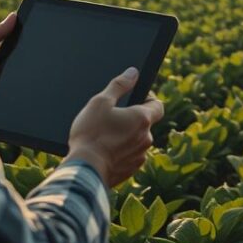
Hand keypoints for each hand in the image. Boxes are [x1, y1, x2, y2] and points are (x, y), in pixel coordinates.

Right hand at [64, 68, 164, 188]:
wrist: (84, 170)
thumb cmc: (91, 135)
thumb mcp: (100, 102)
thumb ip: (119, 85)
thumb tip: (133, 73)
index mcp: (142, 119)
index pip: (158, 105)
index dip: (148, 99)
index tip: (136, 99)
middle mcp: (146, 138)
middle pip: (145, 124)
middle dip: (132, 120)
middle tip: (112, 119)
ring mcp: (139, 156)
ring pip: (137, 141)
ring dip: (126, 137)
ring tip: (105, 137)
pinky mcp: (130, 170)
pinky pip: (130, 156)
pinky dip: (121, 152)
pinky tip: (104, 151)